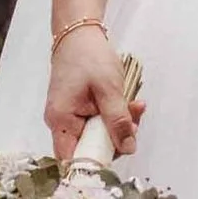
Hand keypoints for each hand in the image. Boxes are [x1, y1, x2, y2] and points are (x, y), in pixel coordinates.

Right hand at [46, 23, 138, 161]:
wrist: (79, 34)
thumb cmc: (89, 57)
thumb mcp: (109, 89)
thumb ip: (118, 120)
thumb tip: (127, 148)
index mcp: (61, 121)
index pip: (73, 159)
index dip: (95, 164)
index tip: (119, 152)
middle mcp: (61, 124)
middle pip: (90, 148)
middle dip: (116, 138)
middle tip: (135, 122)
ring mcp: (70, 118)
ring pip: (98, 136)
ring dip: (119, 125)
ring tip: (136, 107)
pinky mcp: (80, 111)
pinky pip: (98, 123)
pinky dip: (115, 116)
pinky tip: (130, 104)